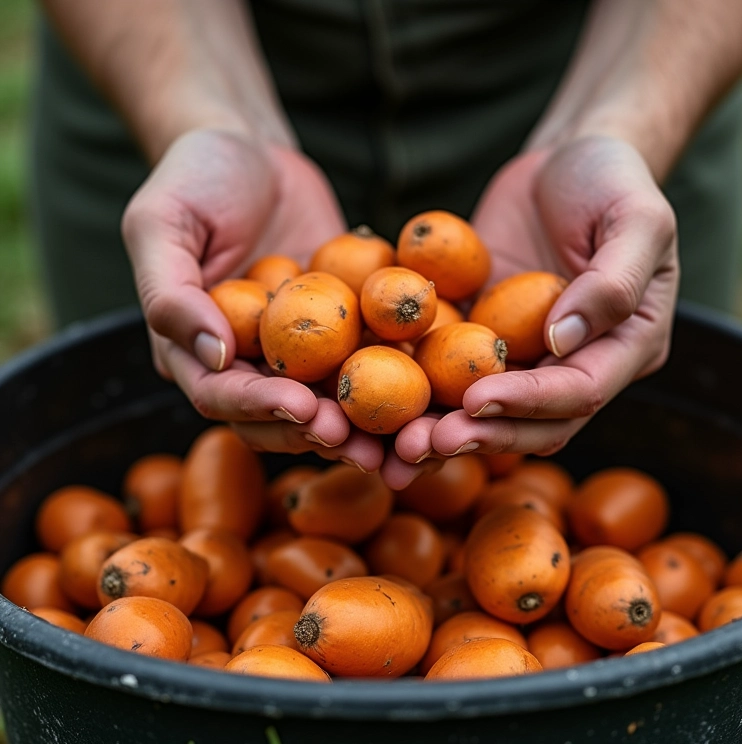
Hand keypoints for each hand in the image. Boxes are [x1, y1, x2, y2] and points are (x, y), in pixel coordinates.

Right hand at [121, 128, 383, 469]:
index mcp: (194, 351)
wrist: (253, 153)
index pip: (222, 395)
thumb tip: (214, 355)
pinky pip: (367, 361)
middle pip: (278, 417)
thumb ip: (171, 293)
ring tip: (398, 440)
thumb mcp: (161, 223)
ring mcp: (298, 351)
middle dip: (315, 432)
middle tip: (355, 439)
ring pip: (327, 402)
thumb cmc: (195, 179)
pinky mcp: (340, 332)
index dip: (260, 408)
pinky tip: (427, 397)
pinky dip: (394, 383)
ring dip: (361, 427)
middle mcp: (247, 362)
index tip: (300, 408)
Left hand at [382, 135, 678, 486]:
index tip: (477, 401)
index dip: (530, 402)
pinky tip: (379, 405)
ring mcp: (526, 356)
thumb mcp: (636, 217)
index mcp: (624, 348)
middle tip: (425, 444)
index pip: (579, 392)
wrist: (564, 162)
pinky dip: (421, 393)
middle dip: (479, 436)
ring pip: (486, 411)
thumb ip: (613, 281)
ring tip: (395, 446)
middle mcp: (575, 365)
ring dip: (442, 432)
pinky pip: (450, 372)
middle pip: (530, 421)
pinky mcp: (482, 339)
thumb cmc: (612, 179)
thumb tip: (563, 340)